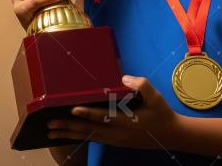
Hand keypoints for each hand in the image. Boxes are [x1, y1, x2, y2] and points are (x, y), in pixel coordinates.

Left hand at [47, 75, 183, 149]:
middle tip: (50, 124)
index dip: (87, 113)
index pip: (103, 116)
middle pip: (88, 129)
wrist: (171, 136)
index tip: (72, 110)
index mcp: (126, 121)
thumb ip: (141, 85)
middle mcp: (117, 132)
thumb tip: (124, 78)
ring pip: (87, 136)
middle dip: (67, 126)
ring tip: (51, 133)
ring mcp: (114, 139)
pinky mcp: (114, 142)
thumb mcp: (156, 97)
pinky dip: (78, 137)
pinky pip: (93, 139)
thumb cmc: (161, 114)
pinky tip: (68, 135)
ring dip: (68, 134)